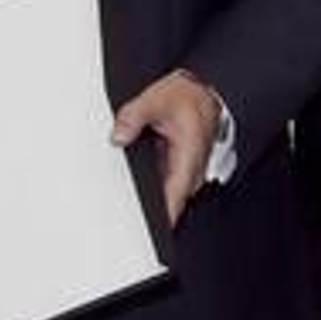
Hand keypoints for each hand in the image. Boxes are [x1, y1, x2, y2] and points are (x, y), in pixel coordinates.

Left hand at [111, 69, 221, 226]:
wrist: (202, 91)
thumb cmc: (187, 97)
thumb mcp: (156, 100)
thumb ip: (134, 116)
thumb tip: (118, 136)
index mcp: (188, 160)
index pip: (173, 202)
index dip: (157, 219)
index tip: (140, 228)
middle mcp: (190, 172)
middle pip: (167, 203)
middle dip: (145, 208)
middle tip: (119, 207)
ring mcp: (185, 172)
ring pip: (165, 195)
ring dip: (147, 194)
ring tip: (124, 186)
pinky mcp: (178, 168)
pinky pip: (163, 183)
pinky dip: (149, 182)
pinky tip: (135, 171)